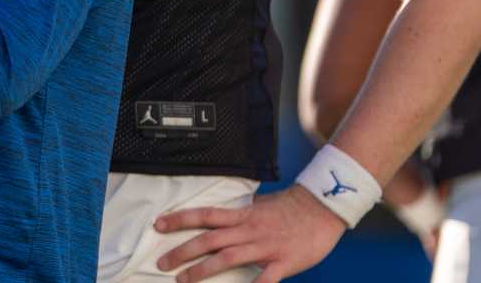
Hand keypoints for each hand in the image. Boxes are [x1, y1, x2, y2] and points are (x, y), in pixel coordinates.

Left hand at [154, 185, 346, 282]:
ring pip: (227, 258)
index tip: (159, 224)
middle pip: (209, 240)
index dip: (180, 219)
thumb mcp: (259, 206)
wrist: (321, 207)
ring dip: (203, 271)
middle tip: (161, 264)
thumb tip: (220, 221)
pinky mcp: (283, 263)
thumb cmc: (290, 208)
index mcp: (242, 215)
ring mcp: (265, 246)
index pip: (205, 215)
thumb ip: (240, 216)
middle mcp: (248, 230)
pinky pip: (265, 279)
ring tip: (182, 281)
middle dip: (183, 252)